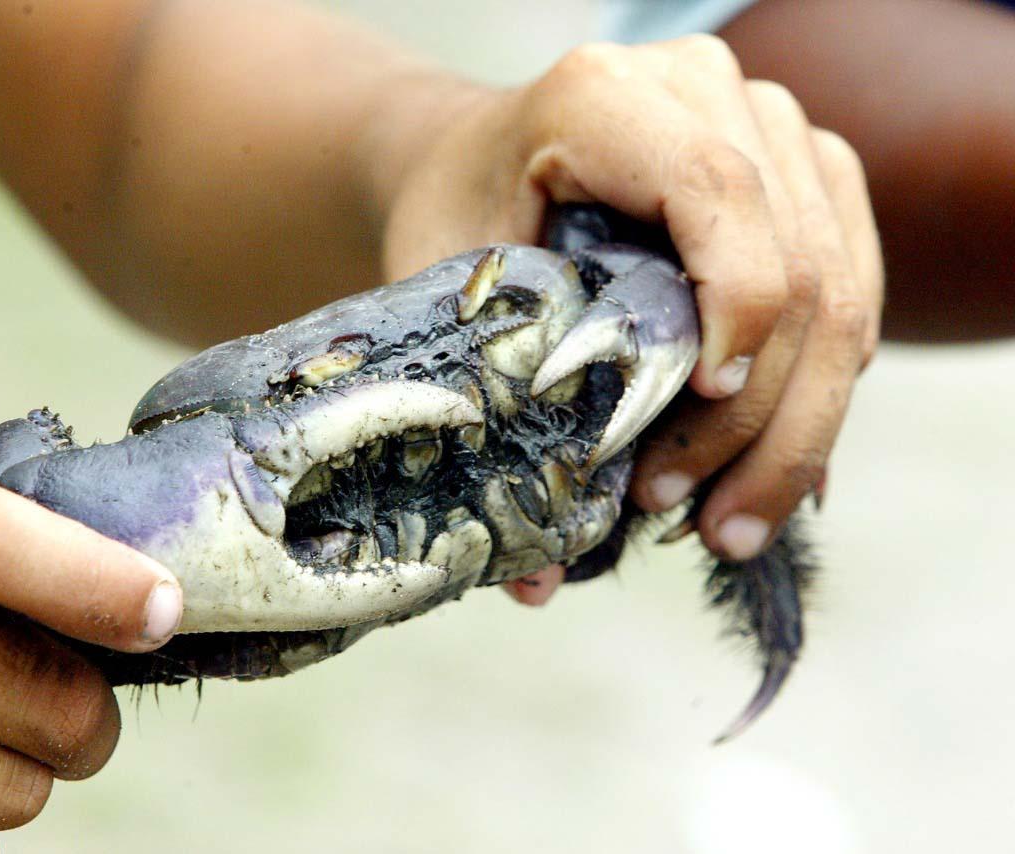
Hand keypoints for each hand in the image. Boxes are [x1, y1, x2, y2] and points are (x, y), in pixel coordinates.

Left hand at [377, 35, 881, 600]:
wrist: (484, 162)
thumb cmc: (458, 216)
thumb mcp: (447, 288)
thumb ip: (486, 407)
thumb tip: (537, 581)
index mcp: (608, 97)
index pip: (717, 194)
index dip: (736, 312)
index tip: (698, 410)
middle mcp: (710, 91)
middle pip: (798, 263)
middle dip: (759, 416)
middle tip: (694, 521)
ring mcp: (774, 131)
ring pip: (844, 293)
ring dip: (797, 428)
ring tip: (725, 525)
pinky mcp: (810, 178)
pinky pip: (855, 296)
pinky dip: (816, 395)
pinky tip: (765, 477)